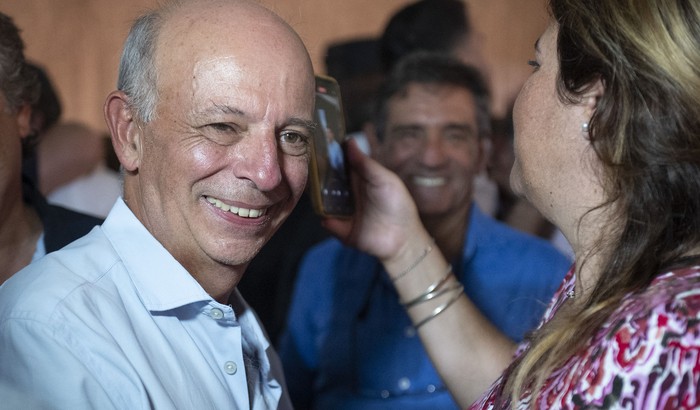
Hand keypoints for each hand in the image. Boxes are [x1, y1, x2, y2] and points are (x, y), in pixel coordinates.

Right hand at [323, 140, 427, 262]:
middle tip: (307, 167)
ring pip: (322, 200)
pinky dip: (326, 220)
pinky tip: (329, 218)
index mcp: (358, 178)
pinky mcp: (341, 228)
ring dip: (317, 196)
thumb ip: (365, 163)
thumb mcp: (384, 179)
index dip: (328, 155)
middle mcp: (348, 192)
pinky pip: (327, 222)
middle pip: (326, 180)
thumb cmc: (398, 205)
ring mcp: (343, 210)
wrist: (403, 238)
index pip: (339, 163)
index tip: (315, 143)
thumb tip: (349, 141)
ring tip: (313, 190)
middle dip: (317, 174)